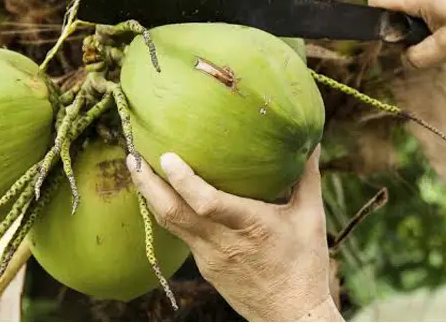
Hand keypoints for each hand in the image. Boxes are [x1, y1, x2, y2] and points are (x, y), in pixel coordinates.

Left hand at [126, 146, 342, 321]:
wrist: (291, 314)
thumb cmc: (305, 264)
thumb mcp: (311, 217)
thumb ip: (308, 176)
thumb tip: (313, 140)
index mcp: (250, 226)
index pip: (207, 203)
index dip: (183, 180)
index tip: (166, 157)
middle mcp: (222, 242)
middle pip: (172, 213)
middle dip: (147, 184)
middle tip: (132, 157)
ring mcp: (208, 258)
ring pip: (170, 224)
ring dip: (151, 196)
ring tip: (138, 169)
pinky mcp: (204, 267)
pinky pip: (181, 235)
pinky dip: (168, 211)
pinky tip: (163, 194)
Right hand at [368, 0, 445, 67]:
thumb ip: (418, 56)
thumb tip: (406, 55)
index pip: (377, 3)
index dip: (376, 24)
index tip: (392, 42)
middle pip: (404, 15)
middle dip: (420, 37)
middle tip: (444, 49)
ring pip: (425, 16)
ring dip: (440, 36)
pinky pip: (441, 9)